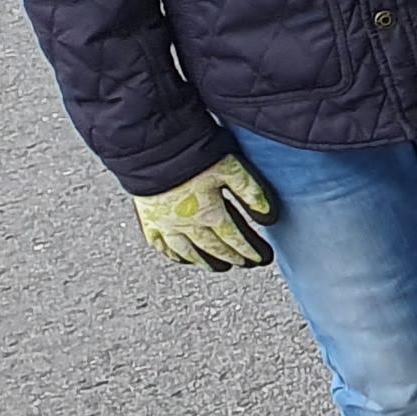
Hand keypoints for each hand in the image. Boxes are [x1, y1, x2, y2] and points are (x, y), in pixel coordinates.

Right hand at [134, 154, 275, 270]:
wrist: (151, 148)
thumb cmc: (192, 155)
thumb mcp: (232, 168)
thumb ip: (251, 192)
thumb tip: (268, 216)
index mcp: (210, 214)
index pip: (234, 240)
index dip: (249, 251)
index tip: (259, 259)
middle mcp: (187, 225)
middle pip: (213, 248)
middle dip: (232, 258)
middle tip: (245, 264)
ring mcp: (165, 225)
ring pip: (187, 252)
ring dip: (205, 262)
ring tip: (218, 267)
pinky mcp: (147, 219)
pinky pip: (160, 245)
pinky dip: (173, 255)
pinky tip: (180, 257)